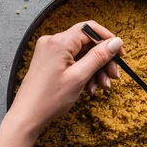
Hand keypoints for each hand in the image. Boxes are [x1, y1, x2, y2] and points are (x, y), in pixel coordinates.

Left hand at [9, 21, 123, 136]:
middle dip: (102, 59)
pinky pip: (72, 61)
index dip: (108, 40)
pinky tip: (89, 87)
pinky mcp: (49, 61)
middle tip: (113, 76)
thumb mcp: (79, 77)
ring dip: (94, 69)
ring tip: (101, 86)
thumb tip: (116, 42)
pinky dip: (83, 72)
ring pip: (81, 53)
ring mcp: (50, 51)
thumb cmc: (49, 99)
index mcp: (59, 42)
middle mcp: (53, 42)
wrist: (27, 117)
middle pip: (87, 43)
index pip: (90, 29)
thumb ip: (98, 57)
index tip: (120, 54)